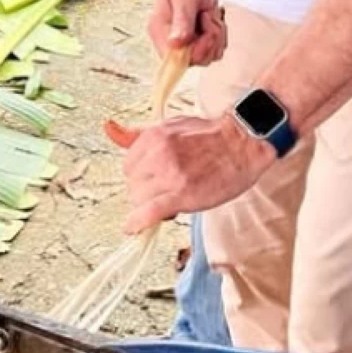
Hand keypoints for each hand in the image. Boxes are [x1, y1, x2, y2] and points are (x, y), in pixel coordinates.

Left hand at [104, 113, 274, 233]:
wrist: (243, 143)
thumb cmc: (210, 135)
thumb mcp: (170, 125)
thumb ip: (137, 134)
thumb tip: (108, 127)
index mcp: (154, 136)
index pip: (129, 165)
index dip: (140, 177)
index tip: (153, 181)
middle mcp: (158, 153)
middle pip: (132, 184)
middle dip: (144, 192)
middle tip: (165, 193)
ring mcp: (170, 174)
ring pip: (139, 199)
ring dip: (149, 205)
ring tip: (170, 202)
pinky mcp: (182, 194)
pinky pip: (149, 212)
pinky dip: (137, 222)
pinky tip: (133, 227)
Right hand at [149, 0, 226, 66]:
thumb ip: (182, 20)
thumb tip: (176, 44)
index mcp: (161, 33)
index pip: (176, 60)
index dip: (196, 51)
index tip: (203, 29)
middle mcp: (171, 43)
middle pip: (198, 60)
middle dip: (211, 38)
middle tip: (207, 16)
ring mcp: (186, 44)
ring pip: (210, 55)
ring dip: (217, 33)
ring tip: (208, 14)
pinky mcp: (198, 42)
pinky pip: (216, 48)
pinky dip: (221, 33)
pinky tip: (212, 17)